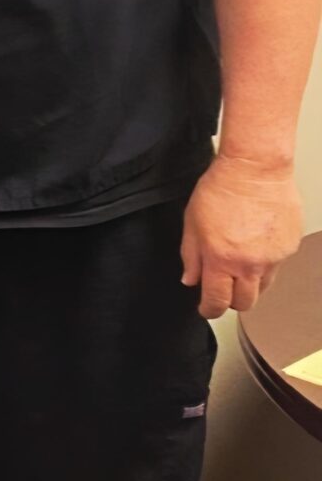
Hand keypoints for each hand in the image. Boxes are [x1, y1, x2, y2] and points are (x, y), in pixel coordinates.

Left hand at [181, 154, 304, 317]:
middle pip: (245, 303)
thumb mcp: (192, 222)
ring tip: (238, 265)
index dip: (209, 310)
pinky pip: (276, 266)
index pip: (217, 301)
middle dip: (231, 302)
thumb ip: (191, 255)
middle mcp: (250, 264)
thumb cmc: (220, 189)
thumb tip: (190, 279)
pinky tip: (256, 244)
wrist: (255, 170)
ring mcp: (273, 258)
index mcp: (221, 259)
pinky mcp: (290, 249)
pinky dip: (264, 262)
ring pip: (262, 287)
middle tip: (222, 291)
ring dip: (248, 284)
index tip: (206, 309)